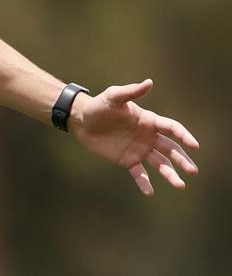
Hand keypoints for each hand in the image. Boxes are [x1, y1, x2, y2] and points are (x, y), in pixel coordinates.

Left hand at [70, 79, 199, 195]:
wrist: (81, 120)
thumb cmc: (98, 106)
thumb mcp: (113, 97)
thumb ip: (131, 92)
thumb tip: (149, 82)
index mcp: (148, 121)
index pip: (171, 129)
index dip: (183, 136)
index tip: (194, 146)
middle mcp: (148, 137)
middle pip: (170, 149)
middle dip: (182, 160)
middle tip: (193, 171)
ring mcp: (139, 149)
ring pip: (159, 164)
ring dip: (170, 174)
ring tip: (180, 185)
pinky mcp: (127, 160)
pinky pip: (139, 174)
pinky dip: (145, 183)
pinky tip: (150, 193)